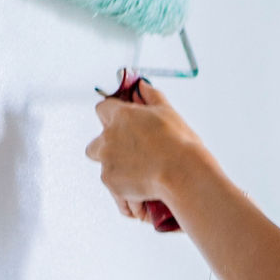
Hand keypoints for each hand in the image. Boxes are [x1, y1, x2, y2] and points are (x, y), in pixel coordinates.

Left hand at [86, 71, 203, 221]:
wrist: (183, 174)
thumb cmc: (179, 144)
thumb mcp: (168, 113)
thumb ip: (152, 96)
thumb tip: (143, 85)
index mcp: (121, 116)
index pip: (103, 109)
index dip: (113, 118)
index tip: (124, 125)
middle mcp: (108, 138)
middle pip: (96, 144)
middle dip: (109, 150)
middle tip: (133, 157)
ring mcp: (107, 161)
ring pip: (106, 168)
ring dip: (119, 172)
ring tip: (144, 179)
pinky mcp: (111, 183)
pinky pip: (115, 190)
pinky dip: (127, 194)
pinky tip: (145, 194)